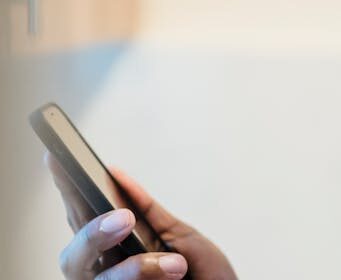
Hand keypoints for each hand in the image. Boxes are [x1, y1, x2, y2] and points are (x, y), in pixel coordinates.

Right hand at [45, 152, 236, 278]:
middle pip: (74, 255)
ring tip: (174, 263)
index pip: (80, 216)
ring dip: (133, 269)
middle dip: (92, 234)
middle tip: (123, 218)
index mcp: (112, 246)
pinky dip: (144, 279)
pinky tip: (171, 274)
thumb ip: (146, 210)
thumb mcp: (177, 235)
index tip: (56, 157)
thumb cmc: (200, 272)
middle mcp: (103, 271)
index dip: (64, 190)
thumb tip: (114, 173)